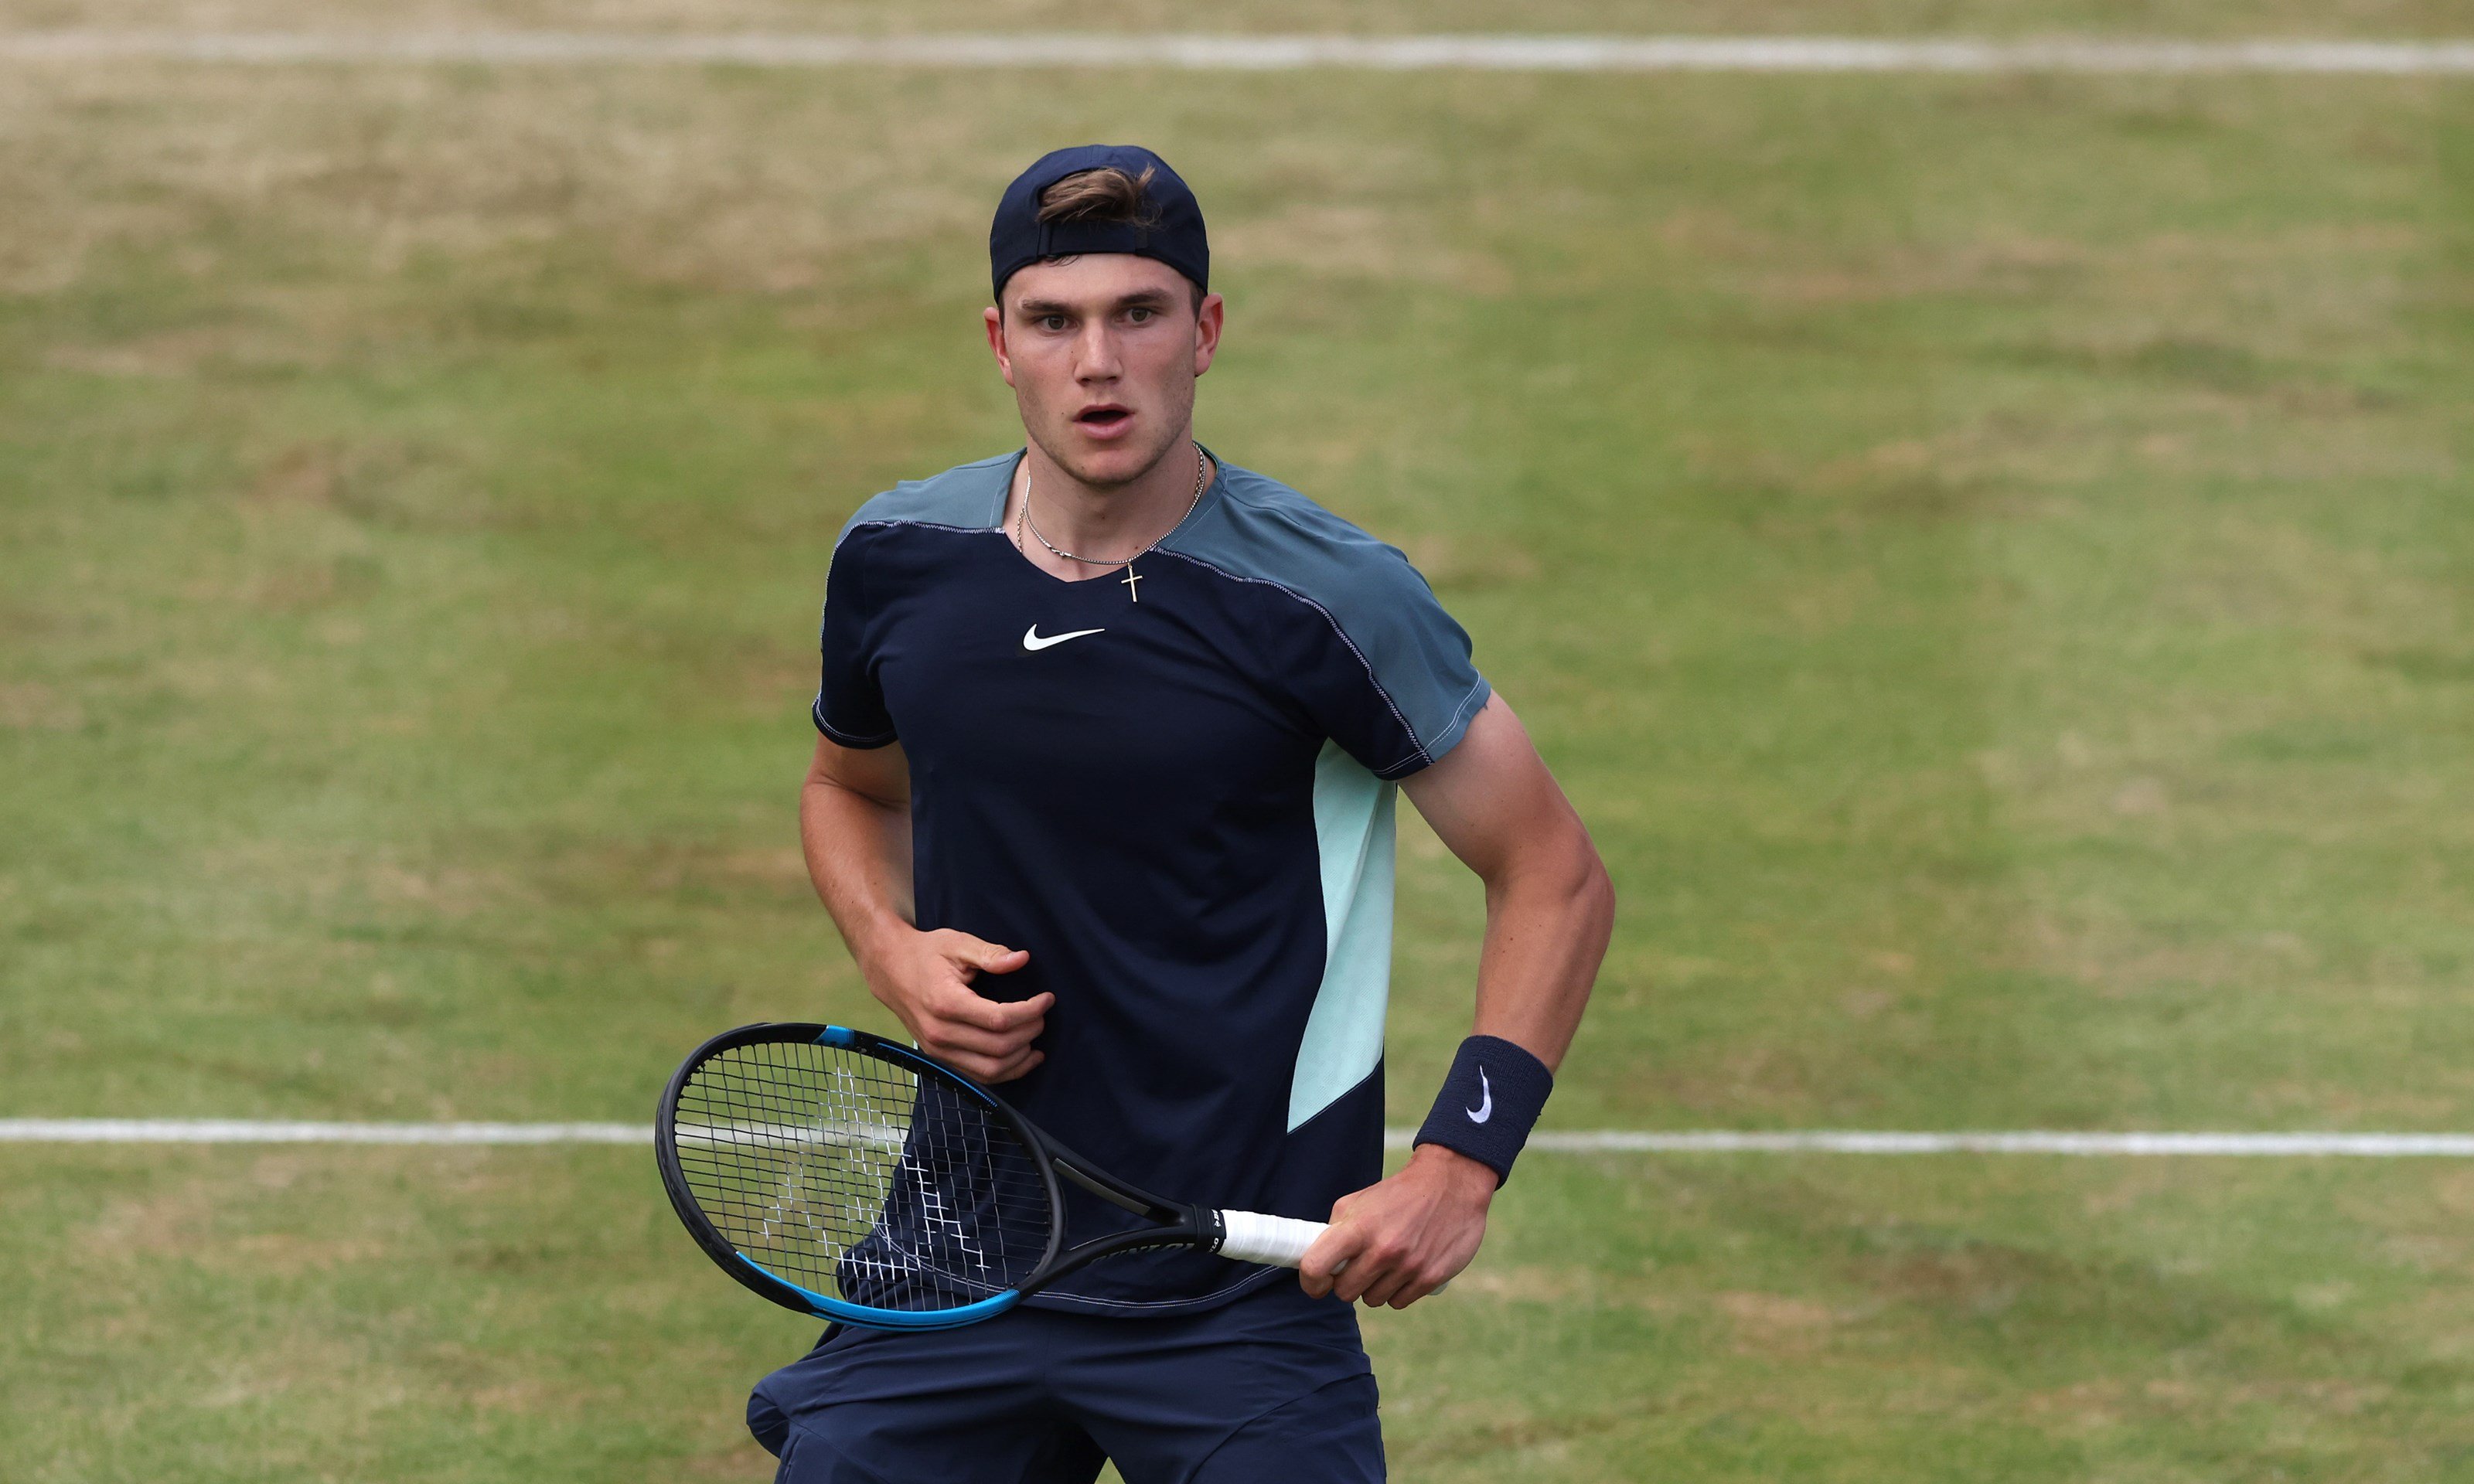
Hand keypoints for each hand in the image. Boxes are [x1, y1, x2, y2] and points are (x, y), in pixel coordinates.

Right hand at [860, 927, 1050, 1082]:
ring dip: (1021, 1058)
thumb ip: (991, 953)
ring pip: (991, 1069)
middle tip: (1043, 1015)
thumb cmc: (926, 954)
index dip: (1030, 1011)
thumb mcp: (957, 943)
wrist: (890, 970)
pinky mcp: (940, 1058)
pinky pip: (979, 1076)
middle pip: (999, 1047)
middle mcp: (940, 1032)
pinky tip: (1022, 1059)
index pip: (999, 1019)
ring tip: (1037, 1039)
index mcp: (946, 1002)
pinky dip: (1005, 1072)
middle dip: (1029, 1032)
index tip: (1047, 999)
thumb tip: (1022, 959)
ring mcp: (938, 1049)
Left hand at [1298, 1144, 1494, 1308]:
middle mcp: (1382, 1250)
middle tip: (1358, 1267)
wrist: (1451, 1184)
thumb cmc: (1398, 1194)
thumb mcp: (1359, 1200)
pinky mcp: (1430, 1278)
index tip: (1317, 1284)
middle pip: (1345, 1292)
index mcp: (1358, 1227)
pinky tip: (1404, 1271)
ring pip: (1372, 1299)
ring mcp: (1408, 1266)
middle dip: (1347, 1283)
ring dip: (1374, 1287)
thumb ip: (1335, 1230)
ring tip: (1385, 1264)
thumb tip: (1318, 1261)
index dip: (1310, 1282)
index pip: (1315, 1267)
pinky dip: (1398, 1291)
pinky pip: (1398, 1302)